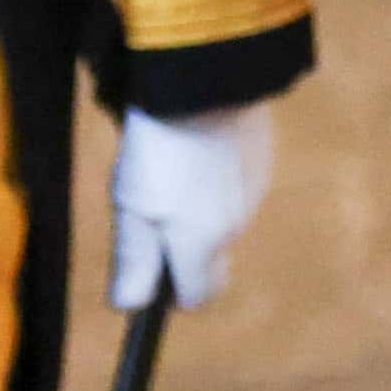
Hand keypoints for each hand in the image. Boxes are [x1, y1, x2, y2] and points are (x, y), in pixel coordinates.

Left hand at [110, 101, 276, 309]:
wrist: (205, 82)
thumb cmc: (159, 149)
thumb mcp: (133, 207)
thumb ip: (134, 260)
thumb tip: (129, 308)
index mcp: (202, 245)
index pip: (198, 296)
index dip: (173, 293)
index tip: (150, 275)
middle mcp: (236, 228)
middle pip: (213, 262)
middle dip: (185, 254)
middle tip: (152, 216)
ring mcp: (254, 193)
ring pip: (224, 223)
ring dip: (200, 213)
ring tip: (170, 172)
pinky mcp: (261, 161)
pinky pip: (236, 188)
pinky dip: (216, 182)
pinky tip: (195, 151)